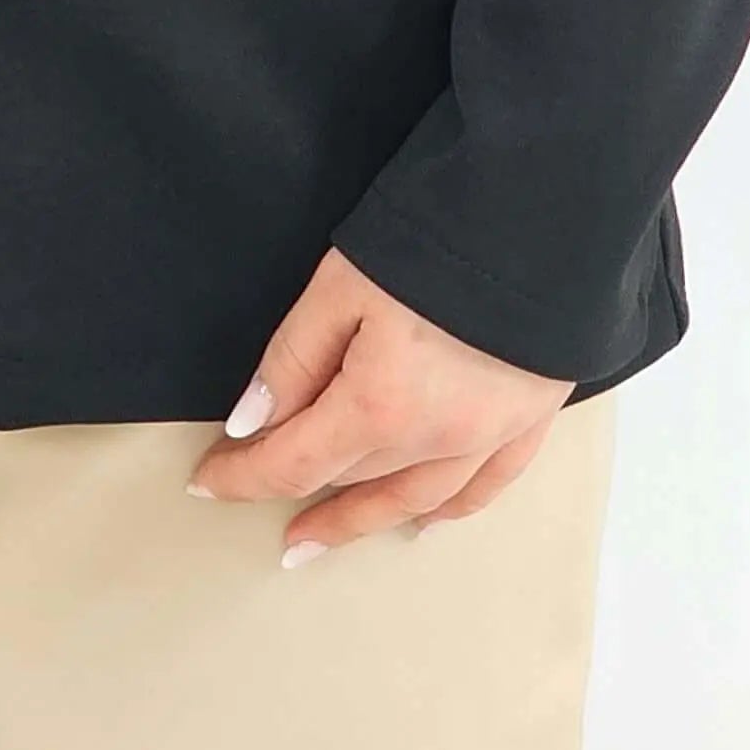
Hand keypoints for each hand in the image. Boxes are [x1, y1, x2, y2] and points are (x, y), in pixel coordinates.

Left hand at [184, 244, 574, 561]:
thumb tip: (252, 422)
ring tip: (326, 535)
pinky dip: (450, 510)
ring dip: (365, 518)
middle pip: (351, 481)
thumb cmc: (436, 239)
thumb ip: (294, 358)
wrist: (542, 215)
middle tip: (263, 508)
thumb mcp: (341, 285)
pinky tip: (427, 522)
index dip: (245, 476)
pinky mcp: (531, 417)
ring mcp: (489, 436)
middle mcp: (436, 439)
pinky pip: (484, 486)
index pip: (294, 463)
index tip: (208, 481)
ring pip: (415, 498)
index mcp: (380, 407)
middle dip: (299, 492)